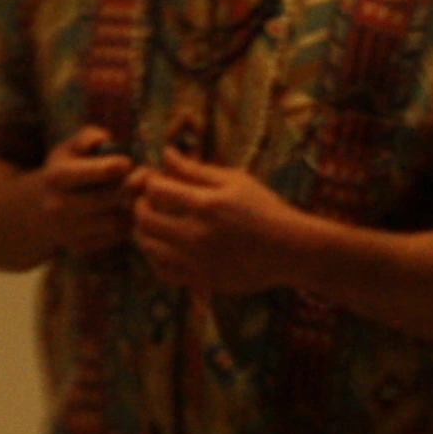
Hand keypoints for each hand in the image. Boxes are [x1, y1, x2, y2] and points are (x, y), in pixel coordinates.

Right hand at [36, 127, 134, 257]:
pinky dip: (127, 224)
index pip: (91, 173)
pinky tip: (127, 210)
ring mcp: (68, 231)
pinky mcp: (80, 248)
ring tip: (139, 193)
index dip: (115, 166)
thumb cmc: (63, 172)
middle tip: (146, 176)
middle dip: (131, 186)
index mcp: (55, 177)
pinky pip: (115, 237)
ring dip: (132, 207)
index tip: (128, 162)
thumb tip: (106, 138)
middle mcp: (59, 207)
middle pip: (107, 198)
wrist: (38, 210)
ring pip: (115, 221)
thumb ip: (86, 137)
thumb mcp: (67, 149)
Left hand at [128, 151, 308, 298]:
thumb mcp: (234, 180)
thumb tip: (164, 153)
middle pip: (144, 218)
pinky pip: (162, 271)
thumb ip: (195, 169)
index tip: (158, 181)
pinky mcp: (202, 281)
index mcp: (206, 205)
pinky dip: (156, 258)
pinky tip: (167, 247)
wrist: (291, 251)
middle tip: (152, 201)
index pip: (154, 189)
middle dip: (141, 204)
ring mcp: (198, 262)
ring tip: (158, 223)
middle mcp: (197, 236)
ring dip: (145, 231)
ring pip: (147, 246)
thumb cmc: (264, 209)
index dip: (150, 181)